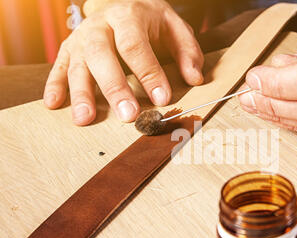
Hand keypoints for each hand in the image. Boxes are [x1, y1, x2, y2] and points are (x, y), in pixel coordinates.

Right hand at [44, 0, 203, 124]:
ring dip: (81, 93)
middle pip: (102, 55)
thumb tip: (195, 78)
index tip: (161, 98)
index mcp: (128, 16)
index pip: (136, 46)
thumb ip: (187, 51)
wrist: (121, 1)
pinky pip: (59, 67)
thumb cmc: (150, 21)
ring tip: (85, 119)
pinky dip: (55, 85)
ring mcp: (81, 38)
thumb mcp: (174, 27)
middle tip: (127, 116)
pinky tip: (54, 104)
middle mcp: (100, 26)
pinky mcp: (69, 49)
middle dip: (115, 88)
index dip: (149, 73)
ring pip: (78, 64)